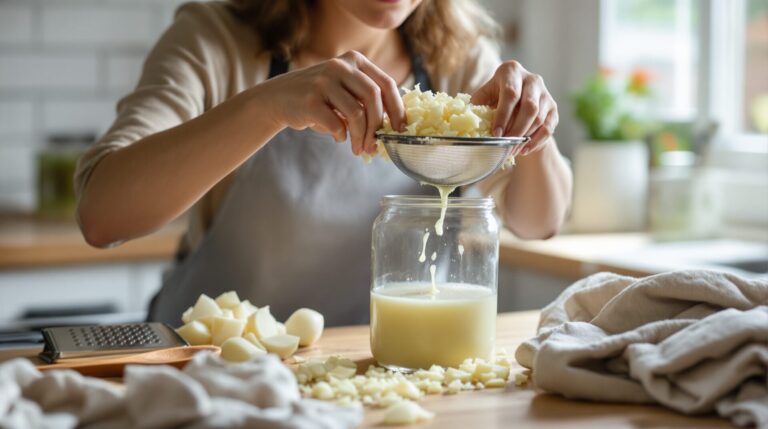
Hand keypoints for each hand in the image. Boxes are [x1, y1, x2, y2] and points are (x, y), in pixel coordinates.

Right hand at [261, 51, 404, 154]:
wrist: (278, 98)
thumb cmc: (320, 99)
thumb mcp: (345, 90)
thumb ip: (367, 100)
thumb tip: (395, 128)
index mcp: (355, 61)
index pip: (386, 84)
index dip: (397, 109)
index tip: (400, 130)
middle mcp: (340, 66)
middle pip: (374, 97)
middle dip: (378, 126)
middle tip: (376, 146)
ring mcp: (323, 81)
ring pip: (357, 113)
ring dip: (361, 137)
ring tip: (359, 149)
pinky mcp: (310, 99)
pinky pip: (336, 124)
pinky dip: (341, 135)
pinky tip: (338, 138)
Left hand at [471, 61, 557, 155]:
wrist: (516, 98)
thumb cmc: (495, 96)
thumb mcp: (485, 95)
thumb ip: (478, 103)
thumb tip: (468, 118)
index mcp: (512, 71)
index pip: (510, 93)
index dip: (503, 115)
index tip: (496, 134)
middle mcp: (532, 79)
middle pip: (529, 107)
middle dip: (516, 130)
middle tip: (505, 146)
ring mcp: (545, 93)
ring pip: (539, 118)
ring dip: (525, 138)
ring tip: (512, 150)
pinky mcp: (553, 108)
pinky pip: (548, 127)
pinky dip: (537, 141)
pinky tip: (524, 150)